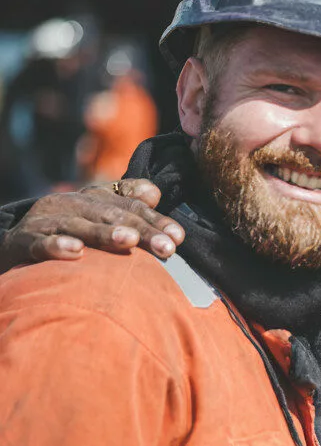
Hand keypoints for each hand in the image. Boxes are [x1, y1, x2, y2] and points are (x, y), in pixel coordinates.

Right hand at [0, 179, 183, 270]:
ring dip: (104, 233)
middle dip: (142, 231)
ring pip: (79, 225)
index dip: (156, 220)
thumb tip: (156, 192)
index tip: (179, 238)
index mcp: (91, 198)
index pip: (131, 206)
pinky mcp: (23, 240)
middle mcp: (70, 203)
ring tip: (128, 241)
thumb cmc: (66, 231)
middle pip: (111, 215)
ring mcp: (45, 221)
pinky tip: (75, 252)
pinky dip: (57, 246)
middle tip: (167, 247)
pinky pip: (40, 243)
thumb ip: (126, 203)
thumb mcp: (96, 216)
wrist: (13, 242)